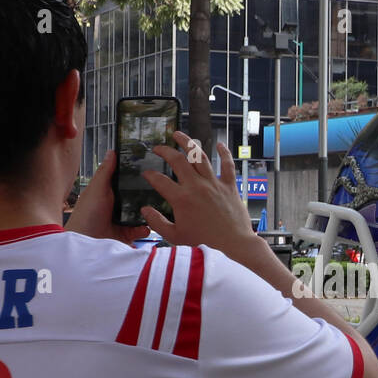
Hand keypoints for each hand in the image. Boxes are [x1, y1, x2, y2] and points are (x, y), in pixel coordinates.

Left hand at [65, 149, 149, 243]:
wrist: (87, 243)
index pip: (125, 180)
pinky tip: (145, 227)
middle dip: (147, 195)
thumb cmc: (87, 215)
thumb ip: (105, 172)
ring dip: (149, 213)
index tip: (151, 167)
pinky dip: (145, 228)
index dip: (136, 175)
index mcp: (108, 192)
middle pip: (137, 196)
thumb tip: (112, 151)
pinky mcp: (127, 234)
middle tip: (161, 190)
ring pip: (142, 213)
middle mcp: (117, 205)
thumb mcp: (97, 189)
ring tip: (155, 210)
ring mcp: (123, 220)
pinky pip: (141, 229)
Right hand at [141, 132, 265, 260]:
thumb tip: (144, 210)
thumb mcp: (175, 236)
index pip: (159, 180)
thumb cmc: (204, 241)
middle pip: (177, 160)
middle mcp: (196, 186)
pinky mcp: (229, 184)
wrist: (233, 242)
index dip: (150, 175)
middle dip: (164, 150)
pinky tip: (219, 144)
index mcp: (181, 198)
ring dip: (188, 142)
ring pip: (199, 156)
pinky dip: (224, 152)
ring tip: (178, 134)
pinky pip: (227, 164)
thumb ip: (157, 223)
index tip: (146, 173)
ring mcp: (213, 183)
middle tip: (158, 148)